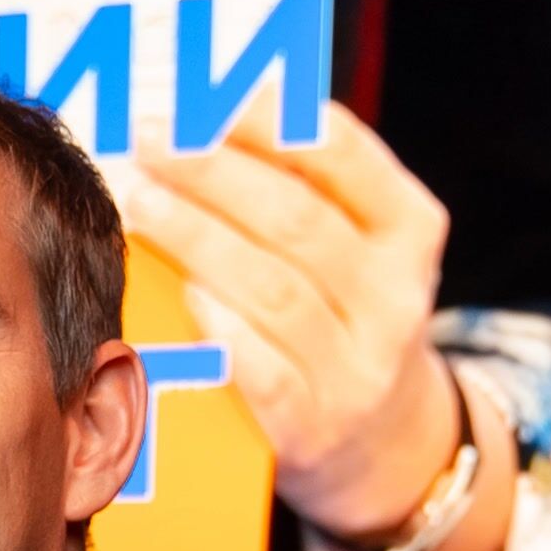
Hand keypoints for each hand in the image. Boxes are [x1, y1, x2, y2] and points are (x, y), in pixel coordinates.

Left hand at [115, 107, 474, 550]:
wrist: (384, 447)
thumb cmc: (342, 322)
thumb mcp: (356, 251)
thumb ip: (302, 192)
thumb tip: (203, 126)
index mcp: (409, 231)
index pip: (342, 156)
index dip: (266, 123)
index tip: (203, 103)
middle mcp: (394, 298)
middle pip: (295, 221)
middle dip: (212, 174)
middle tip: (150, 145)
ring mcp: (358, 368)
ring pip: (274, 290)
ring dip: (197, 239)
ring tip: (140, 201)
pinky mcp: (314, 428)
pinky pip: (263, 371)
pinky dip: (220, 327)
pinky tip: (181, 290)